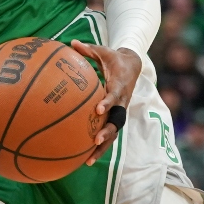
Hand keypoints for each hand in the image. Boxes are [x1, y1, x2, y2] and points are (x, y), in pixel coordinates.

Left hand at [71, 40, 141, 165]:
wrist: (133, 65)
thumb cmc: (114, 58)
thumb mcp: (103, 51)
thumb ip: (88, 49)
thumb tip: (71, 42)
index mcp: (119, 86)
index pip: (114, 96)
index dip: (107, 103)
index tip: (97, 110)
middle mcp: (122, 102)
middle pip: (117, 121)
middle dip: (107, 132)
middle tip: (94, 140)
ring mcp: (120, 111)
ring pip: (114, 132)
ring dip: (103, 147)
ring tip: (88, 160)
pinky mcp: (116, 117)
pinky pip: (108, 133)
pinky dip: (99, 146)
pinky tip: (84, 158)